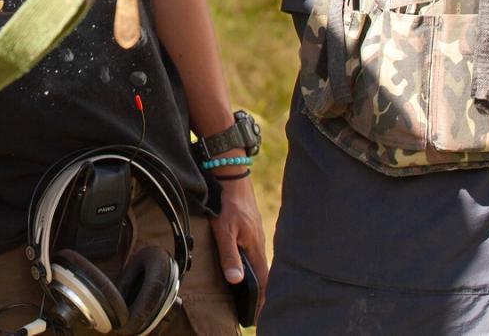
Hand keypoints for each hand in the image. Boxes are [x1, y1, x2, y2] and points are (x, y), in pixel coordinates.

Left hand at [209, 174, 268, 313]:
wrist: (231, 176)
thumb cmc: (227, 203)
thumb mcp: (224, 231)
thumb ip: (230, 256)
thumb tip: (237, 280)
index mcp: (256, 247)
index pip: (264, 279)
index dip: (263, 297)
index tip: (260, 312)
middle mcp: (259, 242)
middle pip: (263, 272)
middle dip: (262, 290)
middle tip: (257, 306)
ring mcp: (255, 234)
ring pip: (258, 260)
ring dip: (257, 276)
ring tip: (252, 292)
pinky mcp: (250, 227)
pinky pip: (253, 249)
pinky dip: (252, 262)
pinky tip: (246, 265)